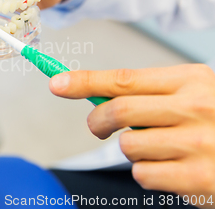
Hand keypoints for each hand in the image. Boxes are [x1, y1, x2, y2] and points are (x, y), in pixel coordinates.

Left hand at [50, 65, 214, 205]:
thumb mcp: (193, 93)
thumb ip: (149, 93)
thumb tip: (95, 95)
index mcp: (190, 80)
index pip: (123, 78)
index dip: (85, 81)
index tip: (57, 84)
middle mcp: (195, 107)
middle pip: (118, 110)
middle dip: (98, 121)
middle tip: (99, 127)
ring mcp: (198, 143)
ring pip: (129, 146)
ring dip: (134, 150)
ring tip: (161, 149)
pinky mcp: (198, 178)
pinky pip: (143, 174)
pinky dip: (149, 173)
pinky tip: (173, 169)